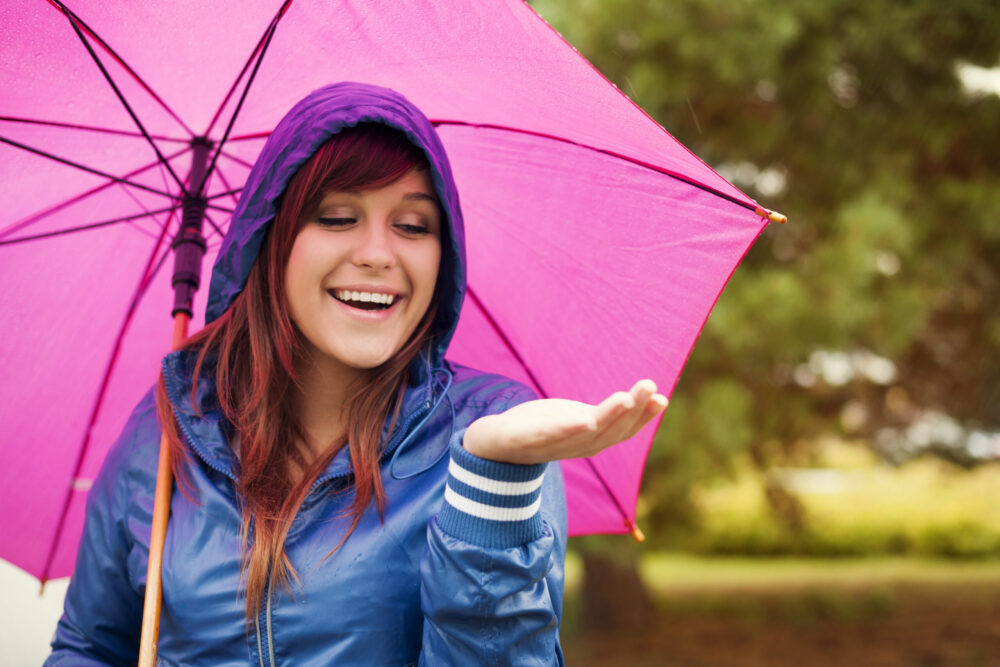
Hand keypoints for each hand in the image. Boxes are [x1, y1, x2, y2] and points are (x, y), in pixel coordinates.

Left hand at [462, 380, 667, 464]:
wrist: (496, 444)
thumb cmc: (544, 428)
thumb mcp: (582, 418)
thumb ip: (611, 413)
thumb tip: (654, 396)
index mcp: (592, 440)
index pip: (624, 431)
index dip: (644, 417)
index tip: (661, 398)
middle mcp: (578, 446)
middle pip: (611, 430)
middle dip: (633, 410)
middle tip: (650, 388)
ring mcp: (554, 445)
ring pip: (587, 432)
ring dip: (608, 416)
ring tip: (625, 397)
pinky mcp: (528, 440)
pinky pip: (550, 435)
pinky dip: (568, 429)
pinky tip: (584, 419)